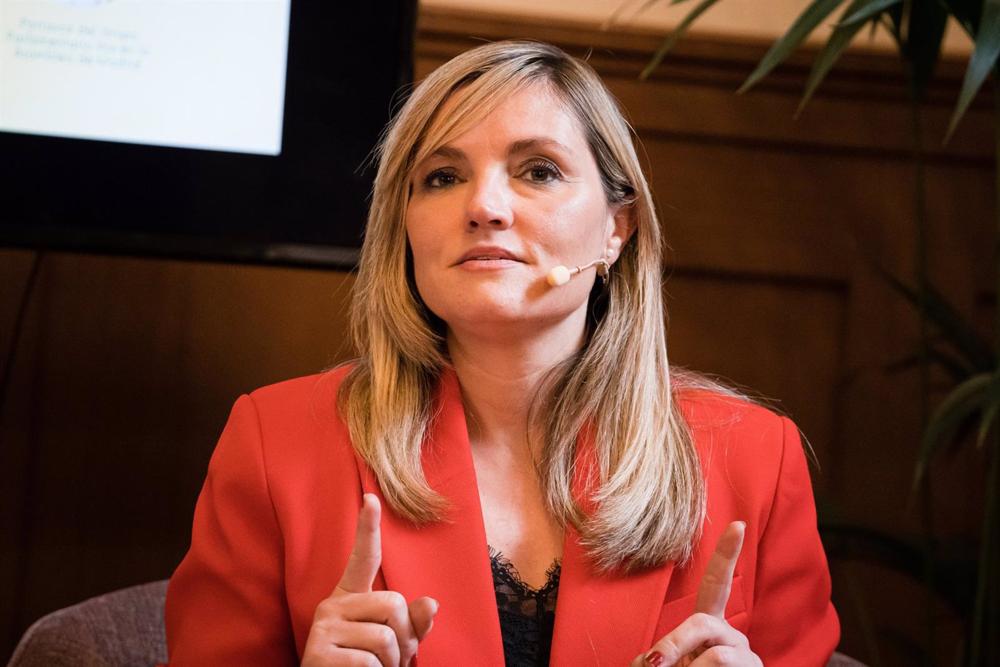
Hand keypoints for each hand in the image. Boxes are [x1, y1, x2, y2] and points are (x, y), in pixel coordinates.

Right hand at [302, 494, 438, 665]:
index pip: (363, 558)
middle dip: (405, 638)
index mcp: (350, 597)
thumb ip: (411, 624)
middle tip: (393, 660)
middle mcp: (332, 605)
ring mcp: (322, 628)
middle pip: (393, 603)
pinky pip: (368, 662)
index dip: (368, 529)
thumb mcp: (392, 645)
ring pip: (385, 636)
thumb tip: (431, 604)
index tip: (372, 497)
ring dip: (391, 663)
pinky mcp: (318, 653)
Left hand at [631, 521, 761, 666]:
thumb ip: (660, 657)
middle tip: (654, 665)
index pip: (717, 584)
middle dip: (675, 643)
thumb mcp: (672, 666)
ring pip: (717, 657)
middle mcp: (733, 636)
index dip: (727, 555)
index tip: (739, 524)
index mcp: (710, 627)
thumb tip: (644, 663)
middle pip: (704, 623)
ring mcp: (748, 657)